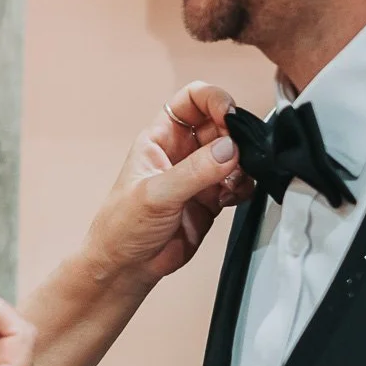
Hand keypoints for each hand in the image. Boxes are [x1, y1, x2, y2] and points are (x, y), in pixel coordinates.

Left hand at [84, 82, 252, 285]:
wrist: (127, 267)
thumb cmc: (122, 226)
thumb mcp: (155, 194)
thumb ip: (194, 171)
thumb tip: (229, 149)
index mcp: (161, 138)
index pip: (191, 100)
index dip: (213, 99)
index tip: (228, 113)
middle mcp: (182, 151)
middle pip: (220, 124)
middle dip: (234, 135)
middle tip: (237, 153)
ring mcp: (199, 175)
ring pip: (234, 154)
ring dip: (242, 164)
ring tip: (231, 181)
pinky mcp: (212, 198)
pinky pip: (239, 182)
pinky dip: (243, 186)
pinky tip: (230, 198)